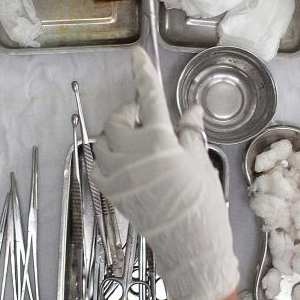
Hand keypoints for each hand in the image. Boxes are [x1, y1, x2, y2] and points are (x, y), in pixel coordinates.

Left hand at [92, 47, 238, 299]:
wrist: (190, 244)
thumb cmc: (202, 201)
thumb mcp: (201, 161)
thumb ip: (191, 132)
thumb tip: (191, 109)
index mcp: (159, 141)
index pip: (149, 98)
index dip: (142, 73)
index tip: (136, 54)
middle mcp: (132, 154)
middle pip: (118, 120)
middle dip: (130, 116)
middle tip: (147, 122)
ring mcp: (117, 174)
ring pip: (103, 142)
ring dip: (117, 137)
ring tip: (137, 145)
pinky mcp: (110, 192)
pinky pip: (97, 166)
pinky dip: (107, 160)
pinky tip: (124, 164)